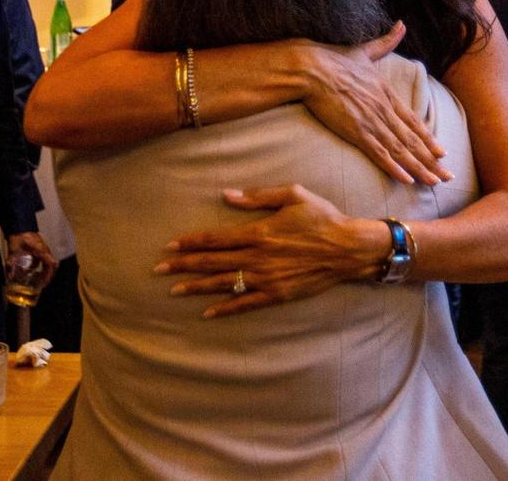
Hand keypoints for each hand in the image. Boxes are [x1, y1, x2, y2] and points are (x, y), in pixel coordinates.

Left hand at [6, 232, 57, 285]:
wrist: (19, 225)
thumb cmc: (19, 235)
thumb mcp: (13, 251)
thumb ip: (10, 264)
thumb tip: (9, 276)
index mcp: (41, 251)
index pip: (50, 264)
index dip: (48, 275)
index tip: (43, 283)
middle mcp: (45, 250)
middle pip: (52, 265)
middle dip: (48, 276)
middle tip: (42, 284)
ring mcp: (43, 249)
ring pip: (49, 262)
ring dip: (45, 271)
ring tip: (38, 279)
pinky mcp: (40, 248)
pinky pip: (43, 259)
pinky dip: (40, 266)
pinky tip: (31, 270)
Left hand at [155, 185, 390, 318]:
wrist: (349, 248)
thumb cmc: (322, 217)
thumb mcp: (292, 195)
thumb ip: (257, 197)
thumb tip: (226, 195)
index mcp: (259, 232)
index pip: (216, 238)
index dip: (191, 242)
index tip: (170, 244)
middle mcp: (258, 257)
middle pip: (213, 262)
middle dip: (183, 264)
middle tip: (159, 269)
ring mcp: (267, 278)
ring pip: (224, 283)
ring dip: (197, 286)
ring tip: (173, 289)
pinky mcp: (278, 294)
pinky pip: (246, 303)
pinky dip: (225, 307)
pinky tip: (207, 311)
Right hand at [303, 21, 448, 185]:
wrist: (313, 68)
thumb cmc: (335, 60)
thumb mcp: (366, 50)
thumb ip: (386, 41)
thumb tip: (402, 24)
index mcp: (387, 94)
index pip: (413, 121)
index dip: (429, 139)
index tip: (442, 152)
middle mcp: (385, 110)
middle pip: (413, 141)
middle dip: (432, 160)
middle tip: (448, 176)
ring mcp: (372, 122)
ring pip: (401, 151)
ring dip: (420, 169)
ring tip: (434, 183)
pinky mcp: (357, 132)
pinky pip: (380, 154)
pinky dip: (395, 168)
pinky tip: (407, 181)